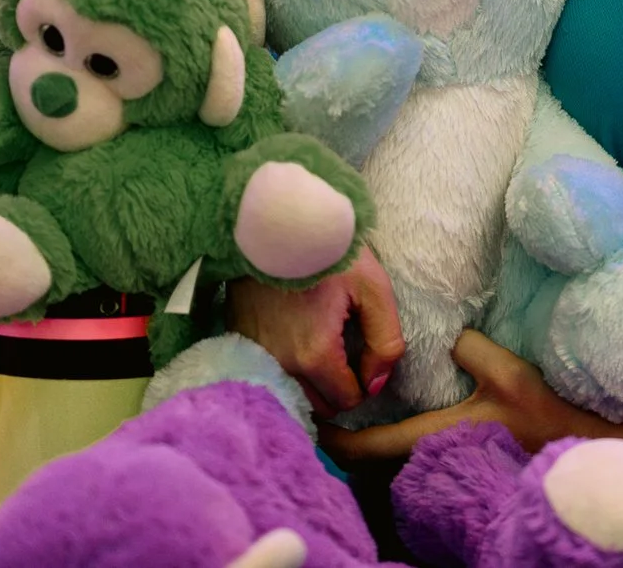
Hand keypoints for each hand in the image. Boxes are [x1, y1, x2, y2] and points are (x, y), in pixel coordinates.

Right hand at [225, 246, 403, 416]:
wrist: (274, 217)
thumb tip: (376, 383)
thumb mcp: (373, 287)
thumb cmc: (329, 249)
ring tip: (321, 344)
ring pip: (292, 393)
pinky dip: (284, 365)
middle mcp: (279, 364)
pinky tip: (293, 335)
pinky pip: (268, 371)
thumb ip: (385, 341)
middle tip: (346, 350)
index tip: (364, 354)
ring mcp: (253, 354)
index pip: (347, 401)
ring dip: (311, 381)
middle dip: (338, 387)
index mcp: (315, 354)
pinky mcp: (237, 340)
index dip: (364, 382)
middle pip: (319, 404)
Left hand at [322, 331, 601, 462]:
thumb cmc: (545, 412)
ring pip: (398, 450)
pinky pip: (419, 445)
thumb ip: (471, 350)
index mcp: (438, 436)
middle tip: (324, 404)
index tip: (312, 420)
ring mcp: (452, 457)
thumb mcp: (507, 372)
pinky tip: (400, 409)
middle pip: (377, 454)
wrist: (582, 443)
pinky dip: (399, 432)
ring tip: (354, 404)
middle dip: (349, 435)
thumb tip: (447, 337)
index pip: (372, 444)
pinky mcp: (466, 452)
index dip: (337, 436)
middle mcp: (438, 453)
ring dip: (374, 434)